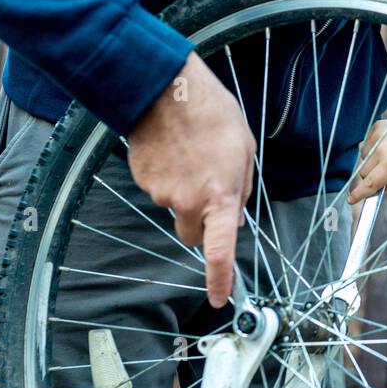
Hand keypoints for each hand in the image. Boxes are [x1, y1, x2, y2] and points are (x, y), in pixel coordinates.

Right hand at [127, 51, 255, 308]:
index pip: (220, 251)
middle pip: (191, 236)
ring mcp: (161, 193)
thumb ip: (240, 191)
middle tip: (208, 191)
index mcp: (220, 197)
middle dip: (199, 224)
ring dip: (184, 192)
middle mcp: (188, 202)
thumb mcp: (244, 152)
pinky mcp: (142, 180)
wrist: (166, 89)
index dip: (219, 278)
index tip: (220, 298)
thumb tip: (234, 222)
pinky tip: (174, 149)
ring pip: (175, 208)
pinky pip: (158, 188)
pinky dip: (167, 176)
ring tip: (192, 154)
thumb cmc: (213, 115)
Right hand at [347, 118, 386, 204]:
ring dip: (371, 162)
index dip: (360, 193)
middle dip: (371, 177)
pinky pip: (367, 144)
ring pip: (363, 158)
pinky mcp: (376, 126)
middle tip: (384, 176)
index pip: (371, 182)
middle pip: (364, 171)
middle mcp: (382, 148)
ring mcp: (377, 135)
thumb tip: (373, 184)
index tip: (351, 200)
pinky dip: (373, 150)